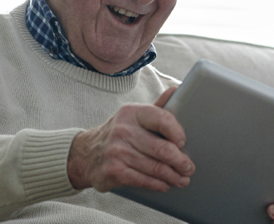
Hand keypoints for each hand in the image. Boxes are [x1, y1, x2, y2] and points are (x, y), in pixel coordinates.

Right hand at [66, 87, 194, 191]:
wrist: (85, 154)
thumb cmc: (118, 134)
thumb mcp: (134, 116)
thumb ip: (157, 107)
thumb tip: (176, 90)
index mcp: (132, 112)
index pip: (163, 119)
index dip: (178, 133)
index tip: (184, 143)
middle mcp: (124, 130)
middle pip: (162, 149)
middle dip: (181, 161)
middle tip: (189, 167)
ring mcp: (117, 151)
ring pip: (156, 168)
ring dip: (173, 176)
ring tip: (182, 179)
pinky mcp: (114, 171)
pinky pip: (144, 180)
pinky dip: (158, 184)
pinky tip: (165, 184)